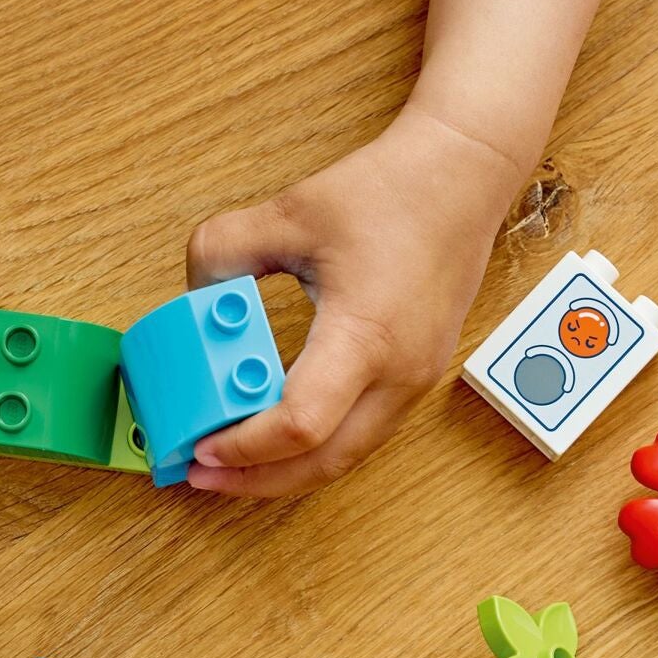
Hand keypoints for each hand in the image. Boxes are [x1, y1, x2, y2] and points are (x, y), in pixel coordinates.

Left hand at [184, 107, 521, 496]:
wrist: (462, 177)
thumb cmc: (389, 192)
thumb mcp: (288, 212)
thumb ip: (224, 252)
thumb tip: (195, 299)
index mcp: (366, 334)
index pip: (302, 423)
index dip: (246, 448)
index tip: (200, 446)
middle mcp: (400, 372)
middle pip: (325, 461)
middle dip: (257, 480)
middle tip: (200, 474)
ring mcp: (416, 380)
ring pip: (348, 455)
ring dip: (287, 468)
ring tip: (229, 461)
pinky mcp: (418, 375)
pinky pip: (364, 431)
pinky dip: (317, 445)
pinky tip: (277, 431)